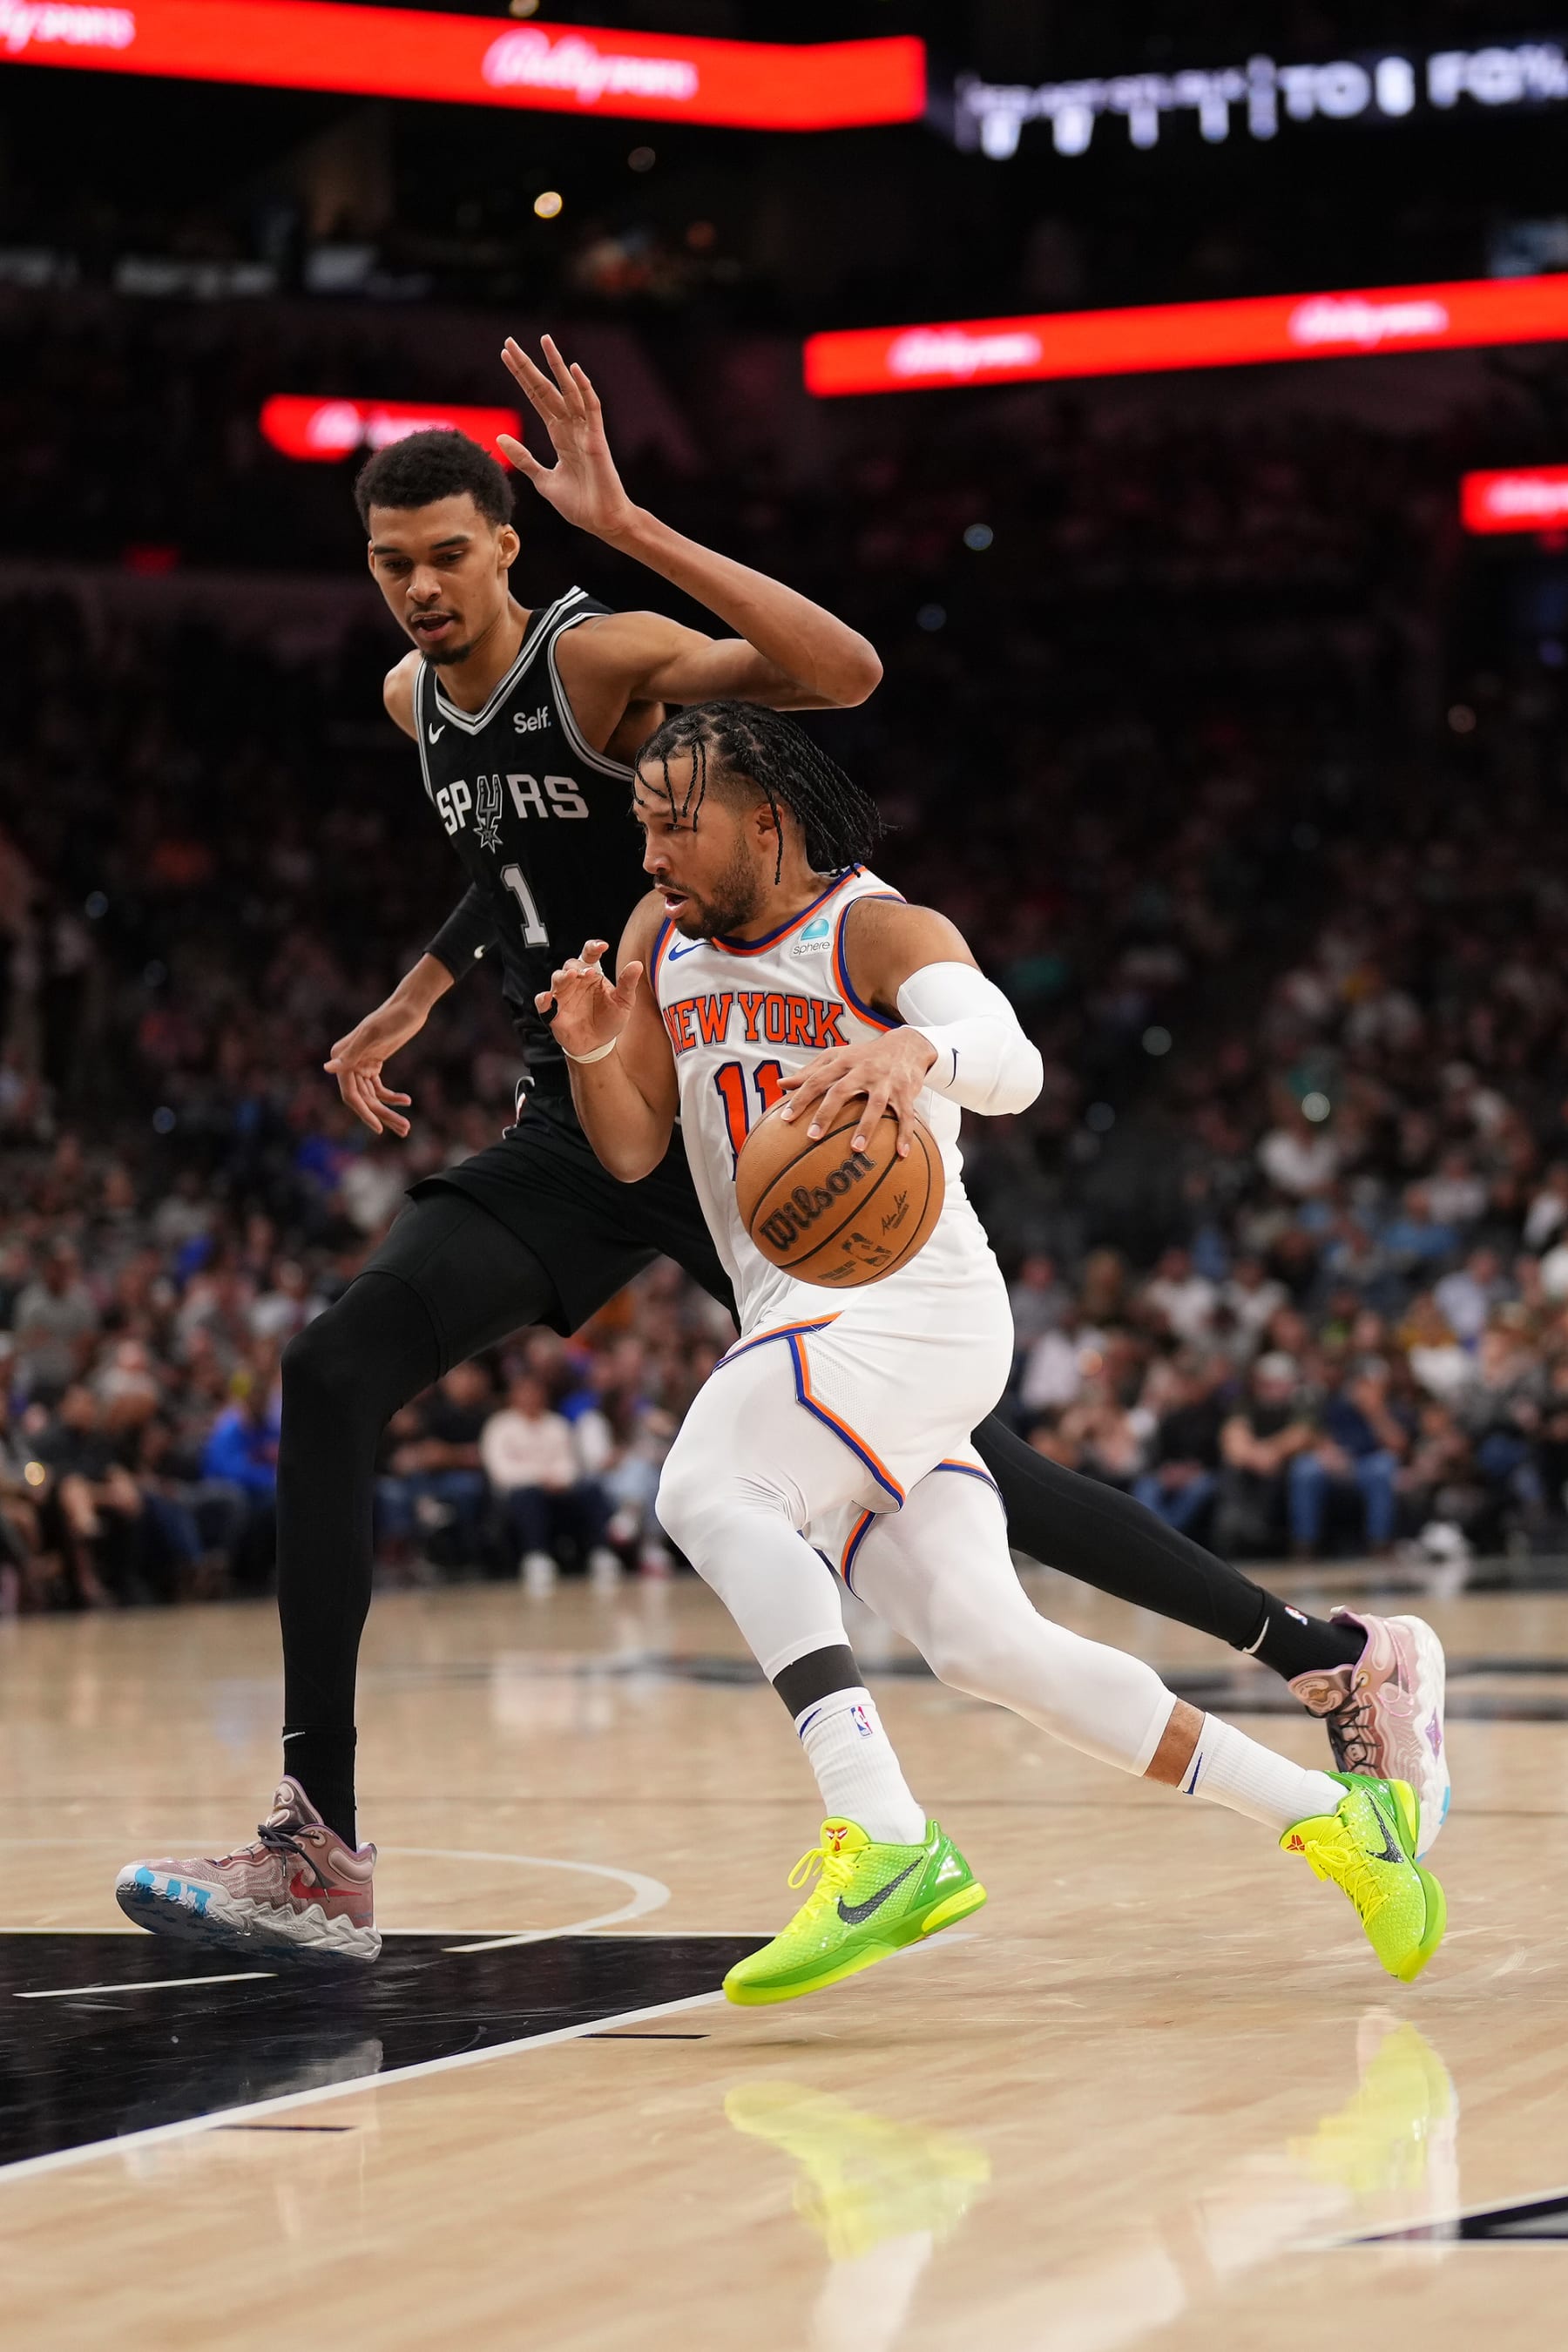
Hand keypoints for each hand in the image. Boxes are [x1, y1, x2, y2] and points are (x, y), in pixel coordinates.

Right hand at [325, 993, 427, 1136]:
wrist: (409, 1006)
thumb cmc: (392, 1017)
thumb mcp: (373, 1035)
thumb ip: (351, 1054)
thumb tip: (327, 1069)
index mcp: (342, 1057)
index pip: (350, 1095)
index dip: (363, 1113)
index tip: (379, 1128)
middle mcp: (347, 1063)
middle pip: (364, 1099)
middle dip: (383, 1115)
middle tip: (404, 1129)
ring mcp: (361, 1064)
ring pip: (372, 1097)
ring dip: (389, 1111)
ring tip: (406, 1126)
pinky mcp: (374, 1064)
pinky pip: (379, 1088)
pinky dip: (392, 1097)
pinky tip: (406, 1101)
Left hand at [497, 336, 636, 542]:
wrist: (601, 522)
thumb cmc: (579, 504)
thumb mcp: (543, 480)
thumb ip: (524, 458)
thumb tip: (502, 437)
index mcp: (558, 434)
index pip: (536, 398)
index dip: (521, 377)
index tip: (505, 355)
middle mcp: (571, 427)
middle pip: (546, 389)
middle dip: (528, 365)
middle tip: (510, 341)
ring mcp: (585, 431)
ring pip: (569, 391)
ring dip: (556, 366)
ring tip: (544, 341)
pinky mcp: (598, 440)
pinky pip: (592, 409)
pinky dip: (585, 389)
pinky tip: (575, 370)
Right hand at [537, 939, 642, 1060]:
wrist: (598, 1045)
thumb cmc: (610, 1019)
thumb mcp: (624, 1002)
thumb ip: (628, 983)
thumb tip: (637, 964)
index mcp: (592, 975)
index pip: (589, 955)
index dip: (593, 947)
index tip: (603, 946)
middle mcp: (575, 981)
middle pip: (571, 964)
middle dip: (578, 966)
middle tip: (589, 972)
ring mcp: (563, 995)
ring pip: (557, 978)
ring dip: (562, 976)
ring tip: (572, 977)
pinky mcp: (552, 1012)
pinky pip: (543, 1002)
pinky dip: (543, 999)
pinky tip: (547, 998)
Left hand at [778, 1029, 937, 1157]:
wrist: (906, 1045)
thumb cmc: (864, 1055)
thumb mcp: (837, 1056)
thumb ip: (810, 1071)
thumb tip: (781, 1085)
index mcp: (843, 1061)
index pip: (817, 1080)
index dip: (801, 1098)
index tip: (786, 1119)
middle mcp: (863, 1070)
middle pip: (841, 1091)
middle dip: (826, 1114)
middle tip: (813, 1137)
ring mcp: (885, 1081)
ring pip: (875, 1105)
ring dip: (866, 1127)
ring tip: (856, 1149)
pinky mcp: (905, 1091)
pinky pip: (906, 1114)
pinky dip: (905, 1134)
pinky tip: (901, 1154)